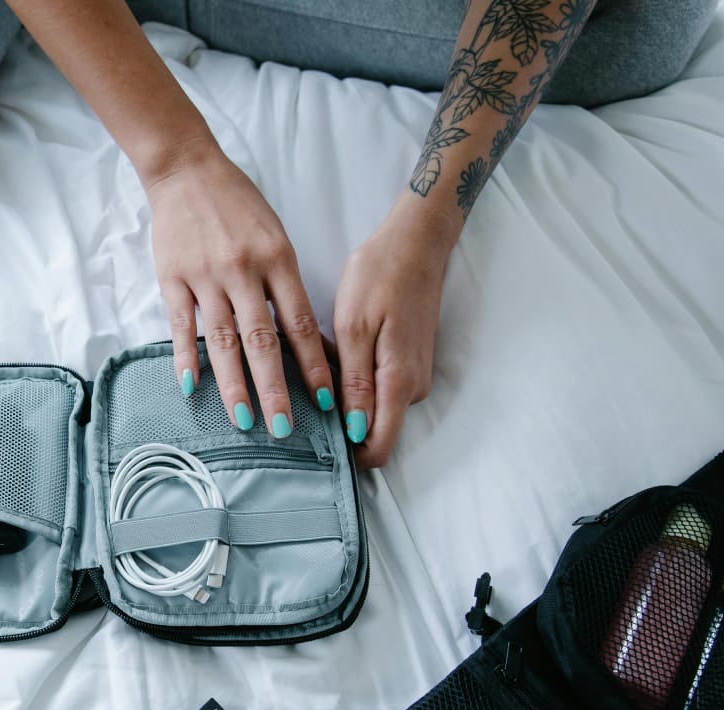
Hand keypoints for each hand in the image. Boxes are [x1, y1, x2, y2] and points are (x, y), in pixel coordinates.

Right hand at [144, 145, 334, 435]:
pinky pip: (181, 327)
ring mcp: (205, 276)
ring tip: (243, 420)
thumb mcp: (274, 234)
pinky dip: (185, 358)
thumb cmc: (237, 204)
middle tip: (284, 428)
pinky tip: (192, 388)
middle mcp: (243, 271)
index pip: (300, 323)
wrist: (186, 170)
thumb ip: (282, 283)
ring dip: (234, 385)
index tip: (324, 400)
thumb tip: (298, 337)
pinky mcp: (172, 279)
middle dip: (275, 389)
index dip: (313, 364)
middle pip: (262, 341)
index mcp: (276, 259)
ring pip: (222, 341)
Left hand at [332, 191, 459, 467]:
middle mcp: (412, 388)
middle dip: (339, 421)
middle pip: (373, 431)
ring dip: (346, 395)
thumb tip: (355, 431)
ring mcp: (414, 376)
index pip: (378, 448)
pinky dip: (355, 377)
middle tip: (308, 387)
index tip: (311, 437)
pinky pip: (379, 386)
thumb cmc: (380, 277)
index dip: (347, 453)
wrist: (415, 242)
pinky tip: (340, 349)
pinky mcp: (409, 362)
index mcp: (398, 383)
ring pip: (373, 407)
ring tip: (324, 360)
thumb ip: (355, 383)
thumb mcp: (355, 328)